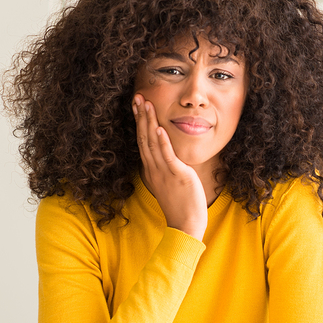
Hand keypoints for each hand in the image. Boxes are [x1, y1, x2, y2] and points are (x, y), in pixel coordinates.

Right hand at [133, 94, 208, 239]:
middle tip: (137, 96)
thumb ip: (166, 168)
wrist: (186, 225)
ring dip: (148, 122)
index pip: (142, 141)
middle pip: (144, 138)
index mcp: (152, 170)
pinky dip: (162, 141)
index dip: (139, 122)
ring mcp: (164, 172)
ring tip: (146, 104)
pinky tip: (158, 128)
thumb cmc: (181, 205)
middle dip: (140, 116)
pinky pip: (167, 156)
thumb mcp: (170, 183)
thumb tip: (167, 157)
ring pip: (152, 143)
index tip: (137, 106)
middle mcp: (154, 169)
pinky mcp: (177, 176)